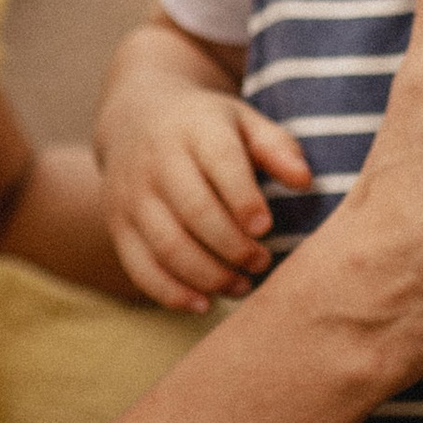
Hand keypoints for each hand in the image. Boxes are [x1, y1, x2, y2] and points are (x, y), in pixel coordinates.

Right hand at [97, 39, 311, 312]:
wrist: (134, 120)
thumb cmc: (205, 128)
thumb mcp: (242, 122)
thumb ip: (277, 147)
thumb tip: (305, 181)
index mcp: (195, 129)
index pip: (220, 163)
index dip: (244, 200)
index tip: (266, 228)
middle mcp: (157, 162)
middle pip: (194, 211)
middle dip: (233, 247)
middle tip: (262, 262)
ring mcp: (132, 196)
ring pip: (168, 246)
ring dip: (209, 275)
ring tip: (242, 285)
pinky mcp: (118, 226)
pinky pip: (141, 268)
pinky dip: (172, 293)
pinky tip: (204, 302)